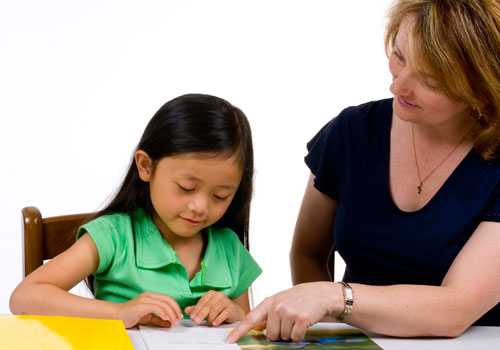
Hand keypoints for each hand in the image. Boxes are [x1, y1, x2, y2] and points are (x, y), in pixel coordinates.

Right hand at [114, 292, 182, 327]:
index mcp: (151, 296)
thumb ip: (158, 319)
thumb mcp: (147, 318)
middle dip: (175, 309)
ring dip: (171, 313)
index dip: (175, 306)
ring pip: (163, 304)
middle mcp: (149, 296)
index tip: (179, 315)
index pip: (167, 298)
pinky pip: (156, 307)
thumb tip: (168, 322)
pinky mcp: (142, 305)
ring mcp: (145, 299)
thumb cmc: (129, 316)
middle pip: (168, 300)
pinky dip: (163, 313)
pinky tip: (166, 318)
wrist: (116, 316)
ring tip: (173, 321)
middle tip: (178, 318)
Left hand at [185, 290, 244, 325]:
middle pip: (207, 306)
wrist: (235, 313)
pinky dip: (218, 319)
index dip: (196, 310)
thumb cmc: (220, 310)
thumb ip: (197, 309)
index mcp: (211, 294)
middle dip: (201, 314)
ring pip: (214, 310)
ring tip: (208, 323)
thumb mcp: (208, 310)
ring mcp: (226, 301)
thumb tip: (186, 310)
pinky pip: (223, 314)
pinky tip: (215, 323)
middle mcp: (218, 295)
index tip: (192, 317)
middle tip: (196, 321)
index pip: (202, 301)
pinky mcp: (231, 308)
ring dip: (210, 318)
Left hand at [226, 282, 341, 342]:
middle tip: (289, 321)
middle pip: (271, 334)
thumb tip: (257, 328)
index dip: (239, 331)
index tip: (230, 339)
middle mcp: (276, 306)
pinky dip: (300, 334)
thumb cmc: (300, 299)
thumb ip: (268, 313)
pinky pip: (295, 337)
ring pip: (283, 337)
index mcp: (269, 302)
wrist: (321, 294)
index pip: (251, 318)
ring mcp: (288, 312)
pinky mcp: (300, 319)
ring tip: (297, 319)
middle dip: (280, 332)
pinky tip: (304, 323)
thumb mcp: (281, 301)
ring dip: (291, 332)